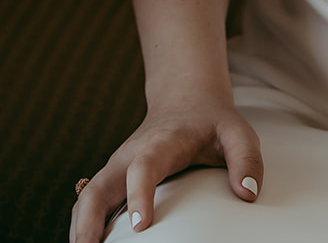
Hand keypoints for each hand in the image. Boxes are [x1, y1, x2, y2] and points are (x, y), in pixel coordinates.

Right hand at [70, 102, 261, 241]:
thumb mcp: (237, 132)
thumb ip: (246, 159)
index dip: (140, 194)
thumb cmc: (212, 122)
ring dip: (79, 229)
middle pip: (98, 187)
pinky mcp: (112, 178)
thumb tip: (247, 194)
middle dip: (88, 222)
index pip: (145, 167)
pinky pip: (89, 202)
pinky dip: (83, 226)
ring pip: (86, 197)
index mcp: (161, 143)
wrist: (185, 99)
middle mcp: (130, 155)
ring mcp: (117, 167)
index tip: (141, 226)